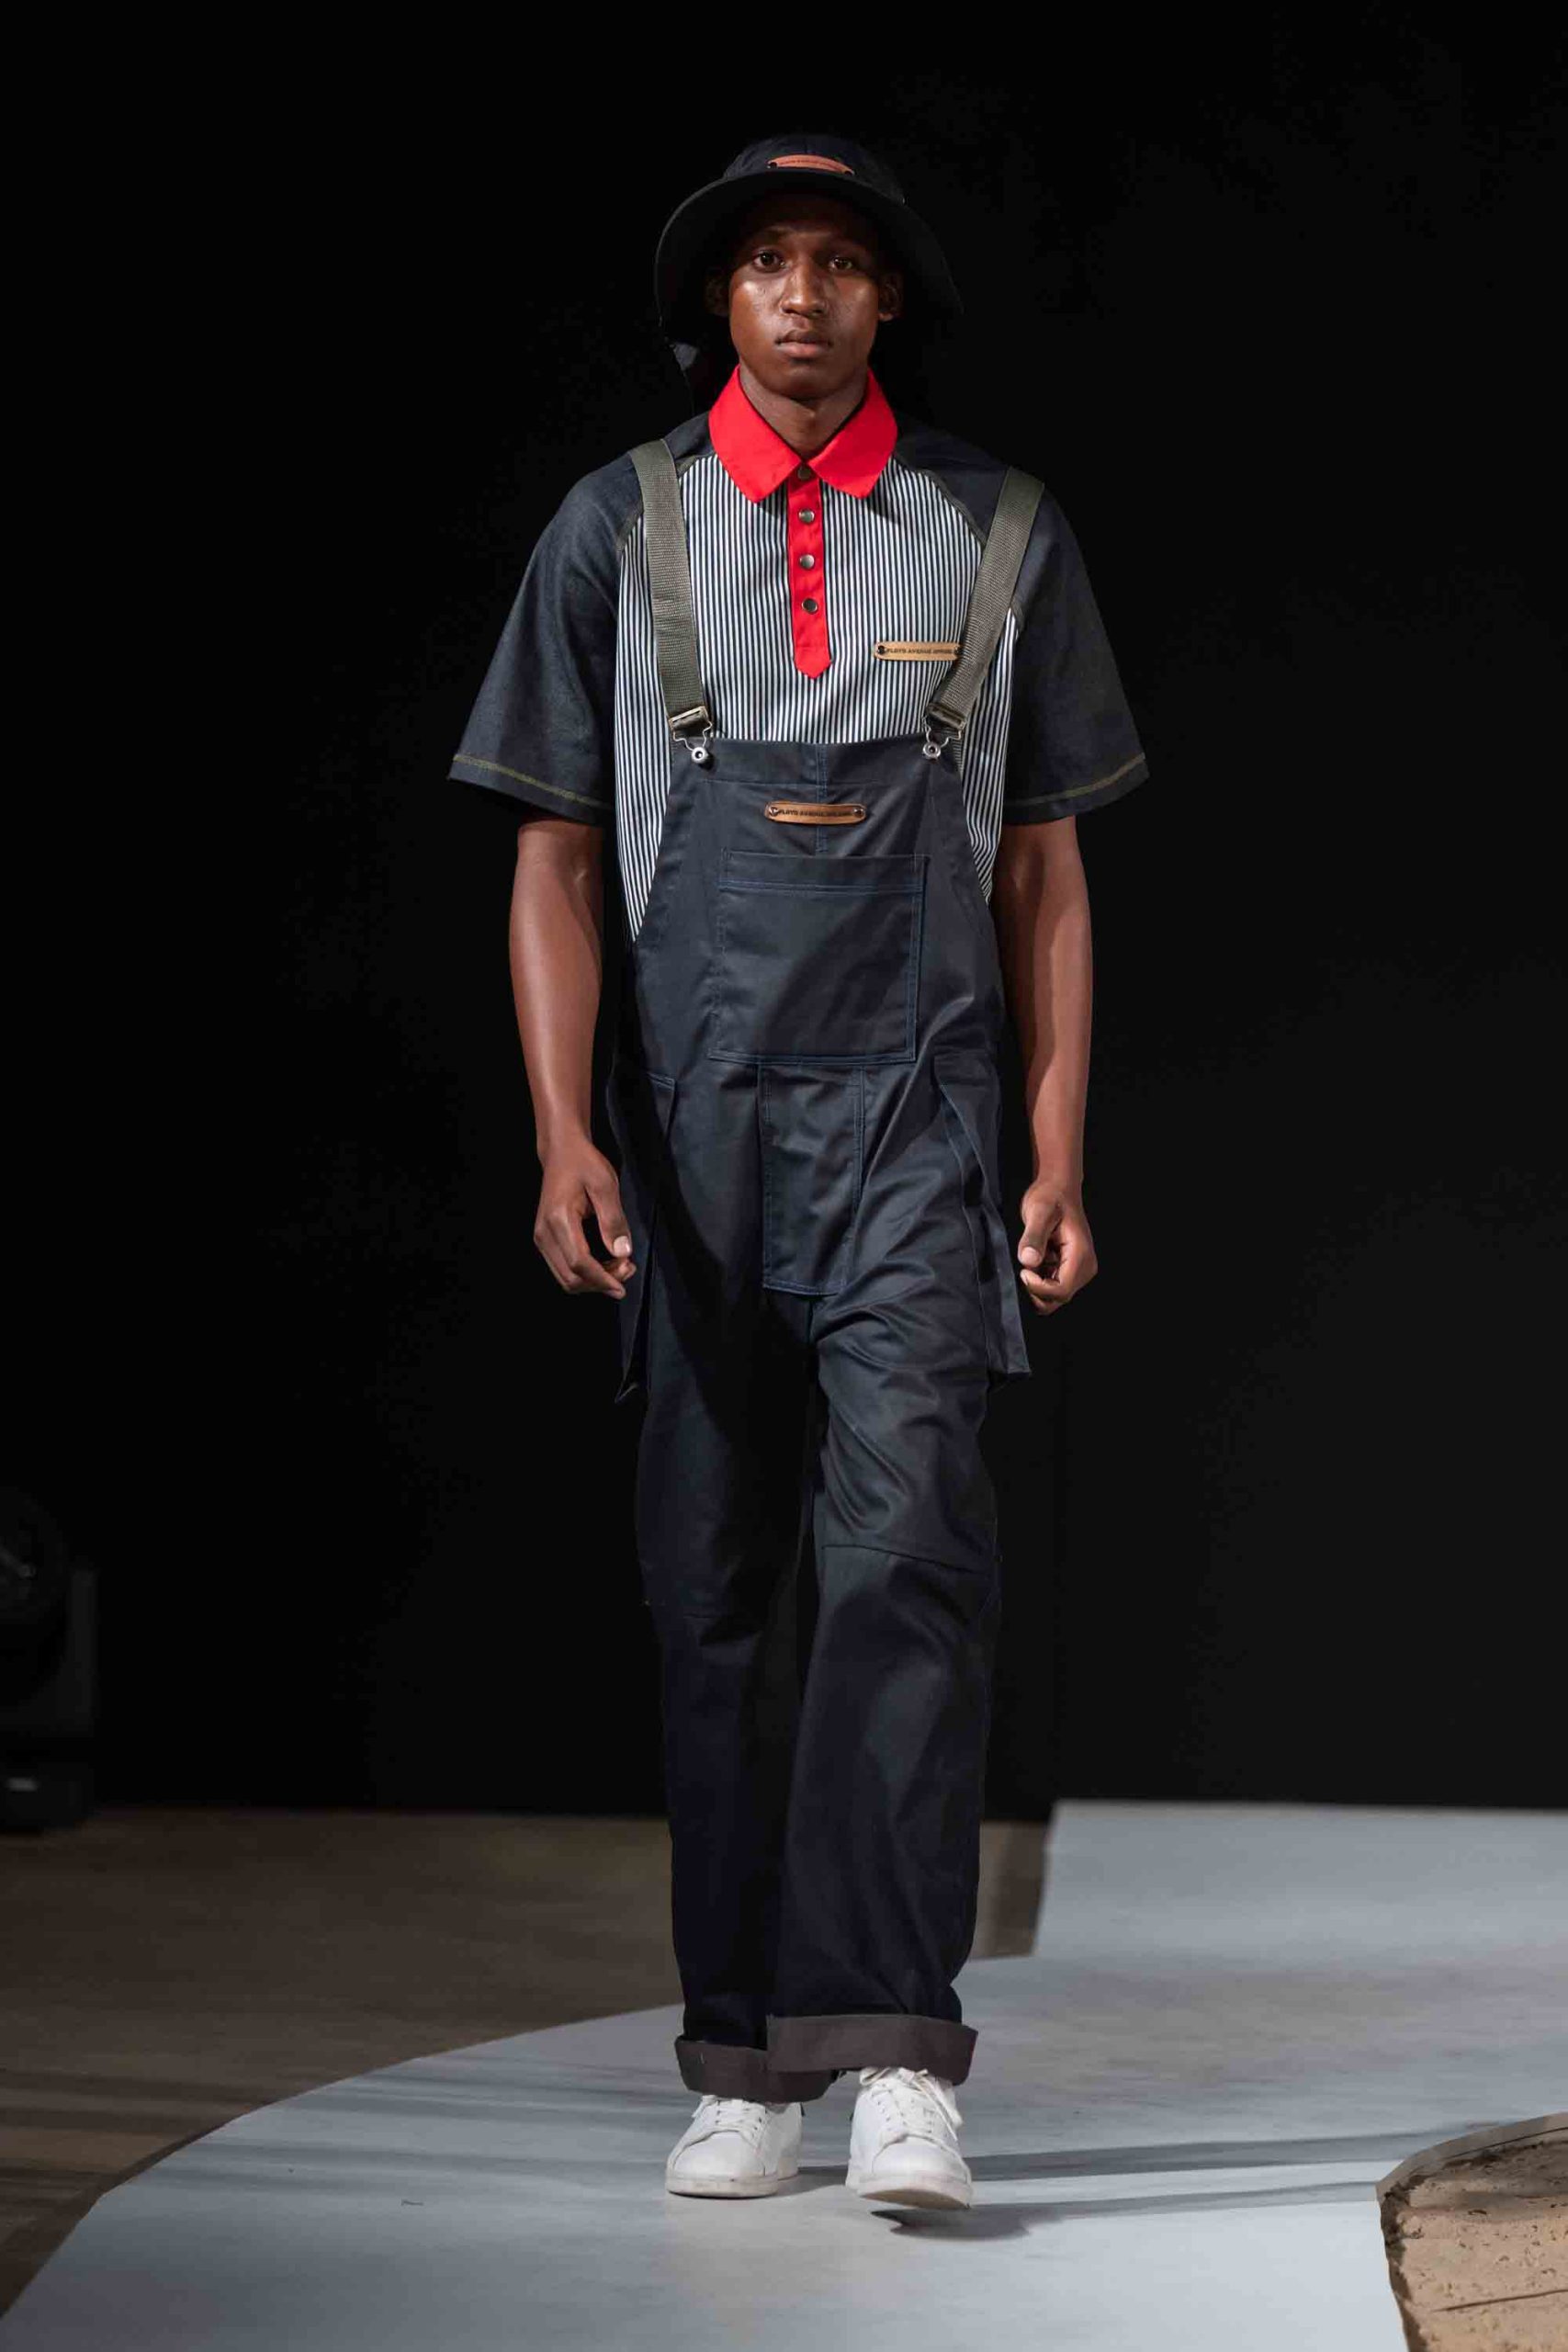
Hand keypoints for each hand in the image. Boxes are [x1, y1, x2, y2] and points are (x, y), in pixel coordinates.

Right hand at [534, 1141, 636, 1299]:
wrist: (561, 1152)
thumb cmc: (584, 1164)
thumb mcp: (606, 1185)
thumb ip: (614, 1220)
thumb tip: (622, 1253)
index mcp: (559, 1220)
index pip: (579, 1263)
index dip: (603, 1279)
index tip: (624, 1284)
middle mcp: (544, 1234)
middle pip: (571, 1277)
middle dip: (601, 1282)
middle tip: (627, 1269)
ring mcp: (541, 1238)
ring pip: (566, 1278)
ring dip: (593, 1281)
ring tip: (619, 1267)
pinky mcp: (544, 1240)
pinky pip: (563, 1268)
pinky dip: (585, 1274)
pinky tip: (604, 1265)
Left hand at [1017, 1180, 1096, 1315]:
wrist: (1057, 1188)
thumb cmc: (1050, 1197)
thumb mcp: (1038, 1212)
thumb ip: (1033, 1237)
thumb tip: (1029, 1260)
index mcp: (1081, 1256)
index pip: (1061, 1291)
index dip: (1038, 1288)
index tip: (1023, 1270)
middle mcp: (1084, 1267)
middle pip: (1059, 1298)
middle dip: (1037, 1290)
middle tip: (1024, 1268)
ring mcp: (1078, 1270)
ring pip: (1055, 1296)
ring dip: (1037, 1286)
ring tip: (1030, 1261)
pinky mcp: (1069, 1269)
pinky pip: (1053, 1286)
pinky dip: (1039, 1281)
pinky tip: (1034, 1262)